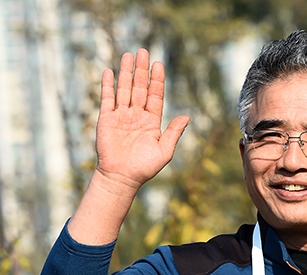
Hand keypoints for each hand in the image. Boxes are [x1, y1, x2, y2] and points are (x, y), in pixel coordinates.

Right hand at [96, 49, 189, 191]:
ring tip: (129, 55)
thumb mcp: (164, 151)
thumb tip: (187, 116)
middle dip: (142, 70)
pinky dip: (108, 85)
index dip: (157, 80)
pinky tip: (110, 71)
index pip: (155, 96)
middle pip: (140, 88)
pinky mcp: (106, 119)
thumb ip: (174, 132)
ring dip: (126, 73)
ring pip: (124, 89)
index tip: (159, 64)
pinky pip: (107, 98)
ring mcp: (121, 116)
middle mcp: (136, 116)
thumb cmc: (144, 168)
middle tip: (144, 51)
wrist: (121, 178)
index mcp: (151, 122)